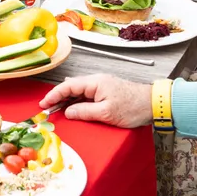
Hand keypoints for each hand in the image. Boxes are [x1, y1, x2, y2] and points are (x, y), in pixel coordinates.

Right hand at [38, 74, 153, 126]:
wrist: (153, 104)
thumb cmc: (133, 107)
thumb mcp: (106, 113)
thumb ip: (84, 112)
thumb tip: (67, 113)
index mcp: (95, 82)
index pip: (68, 86)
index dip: (53, 95)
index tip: (43, 104)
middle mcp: (96, 82)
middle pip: (71, 89)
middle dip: (57, 99)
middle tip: (47, 111)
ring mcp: (102, 87)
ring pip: (78, 93)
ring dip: (67, 102)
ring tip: (56, 112)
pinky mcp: (106, 94)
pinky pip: (86, 97)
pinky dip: (77, 103)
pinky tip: (73, 110)